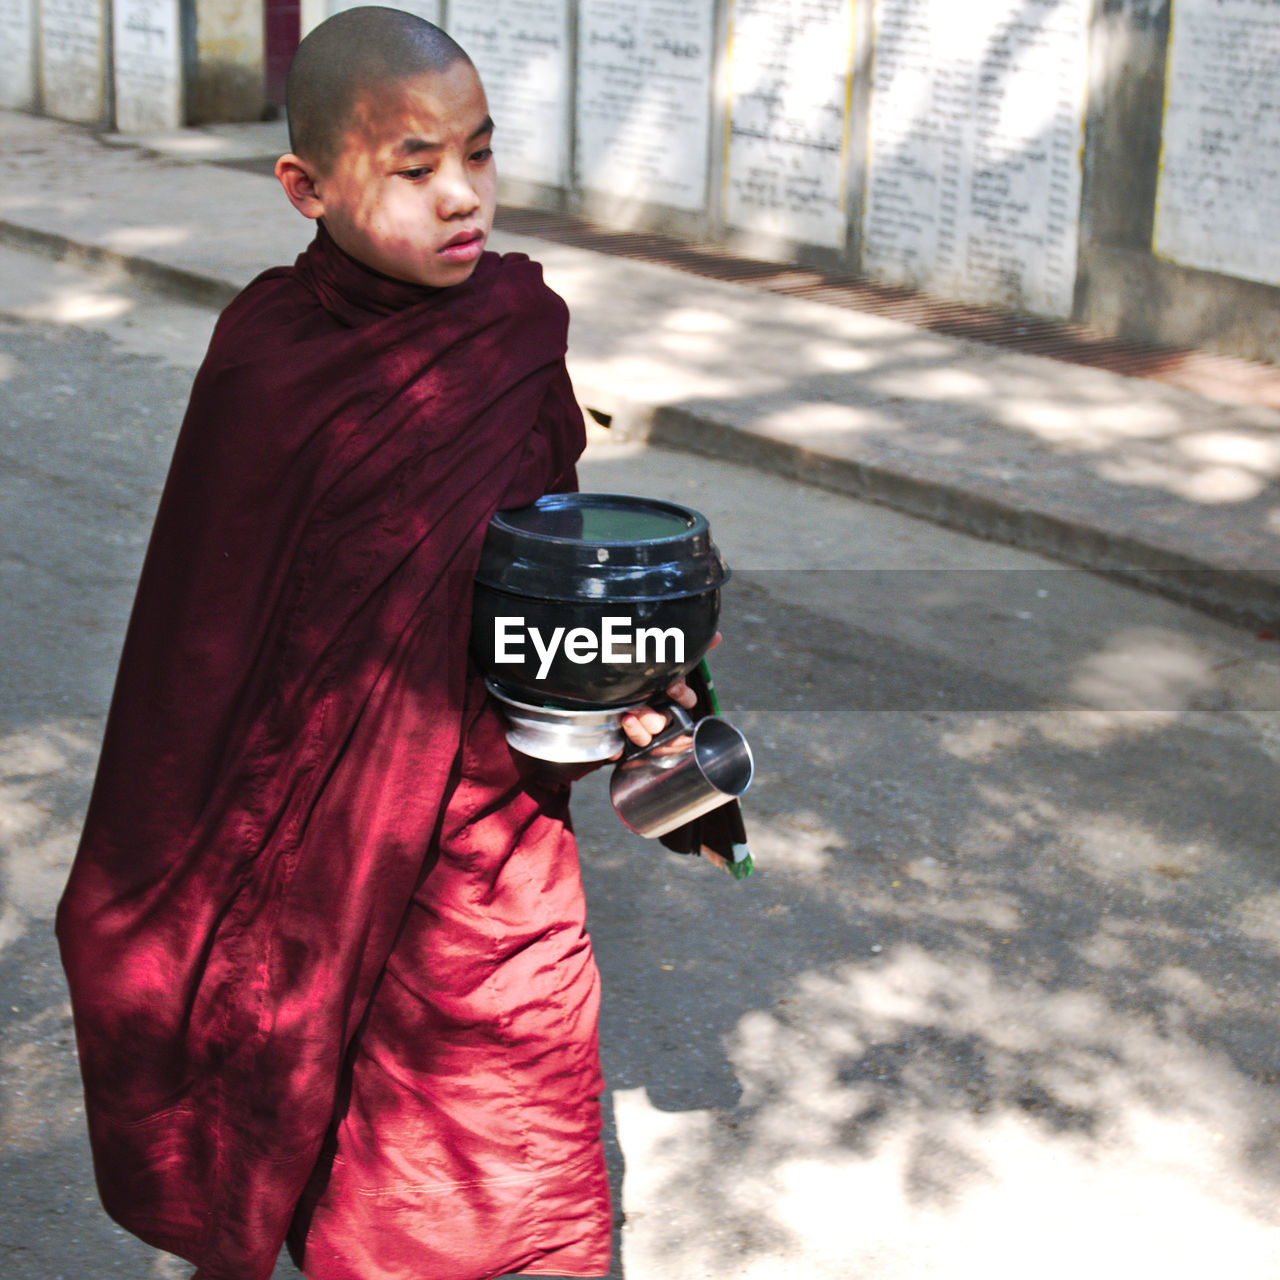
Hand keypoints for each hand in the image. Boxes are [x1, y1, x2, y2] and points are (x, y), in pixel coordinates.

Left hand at [618, 632, 721, 749]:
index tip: (672, 686)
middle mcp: (663, 714)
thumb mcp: (666, 659)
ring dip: (641, 727)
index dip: (682, 695)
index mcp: (674, 697)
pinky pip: (634, 744)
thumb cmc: (644, 675)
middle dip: (658, 717)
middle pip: (668, 722)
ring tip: (630, 715)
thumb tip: (717, 636)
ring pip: (651, 736)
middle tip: (646, 707)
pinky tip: (626, 722)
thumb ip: (688, 649)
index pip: (687, 701)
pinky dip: (630, 736)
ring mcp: (647, 728)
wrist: (610, 686)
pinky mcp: (630, 737)